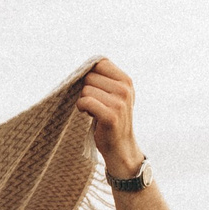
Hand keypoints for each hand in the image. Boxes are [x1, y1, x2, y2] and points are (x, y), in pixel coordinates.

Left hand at [76, 58, 142, 179]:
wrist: (120, 145)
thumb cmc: (113, 117)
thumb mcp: (116, 94)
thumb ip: (105, 78)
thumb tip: (86, 66)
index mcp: (126, 81)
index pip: (101, 63)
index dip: (92, 74)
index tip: (95, 88)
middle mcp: (125, 90)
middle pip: (90, 77)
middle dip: (87, 90)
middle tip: (95, 103)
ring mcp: (119, 103)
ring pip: (86, 90)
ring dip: (84, 101)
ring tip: (94, 111)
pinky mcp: (110, 116)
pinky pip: (85, 102)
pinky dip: (81, 107)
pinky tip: (88, 114)